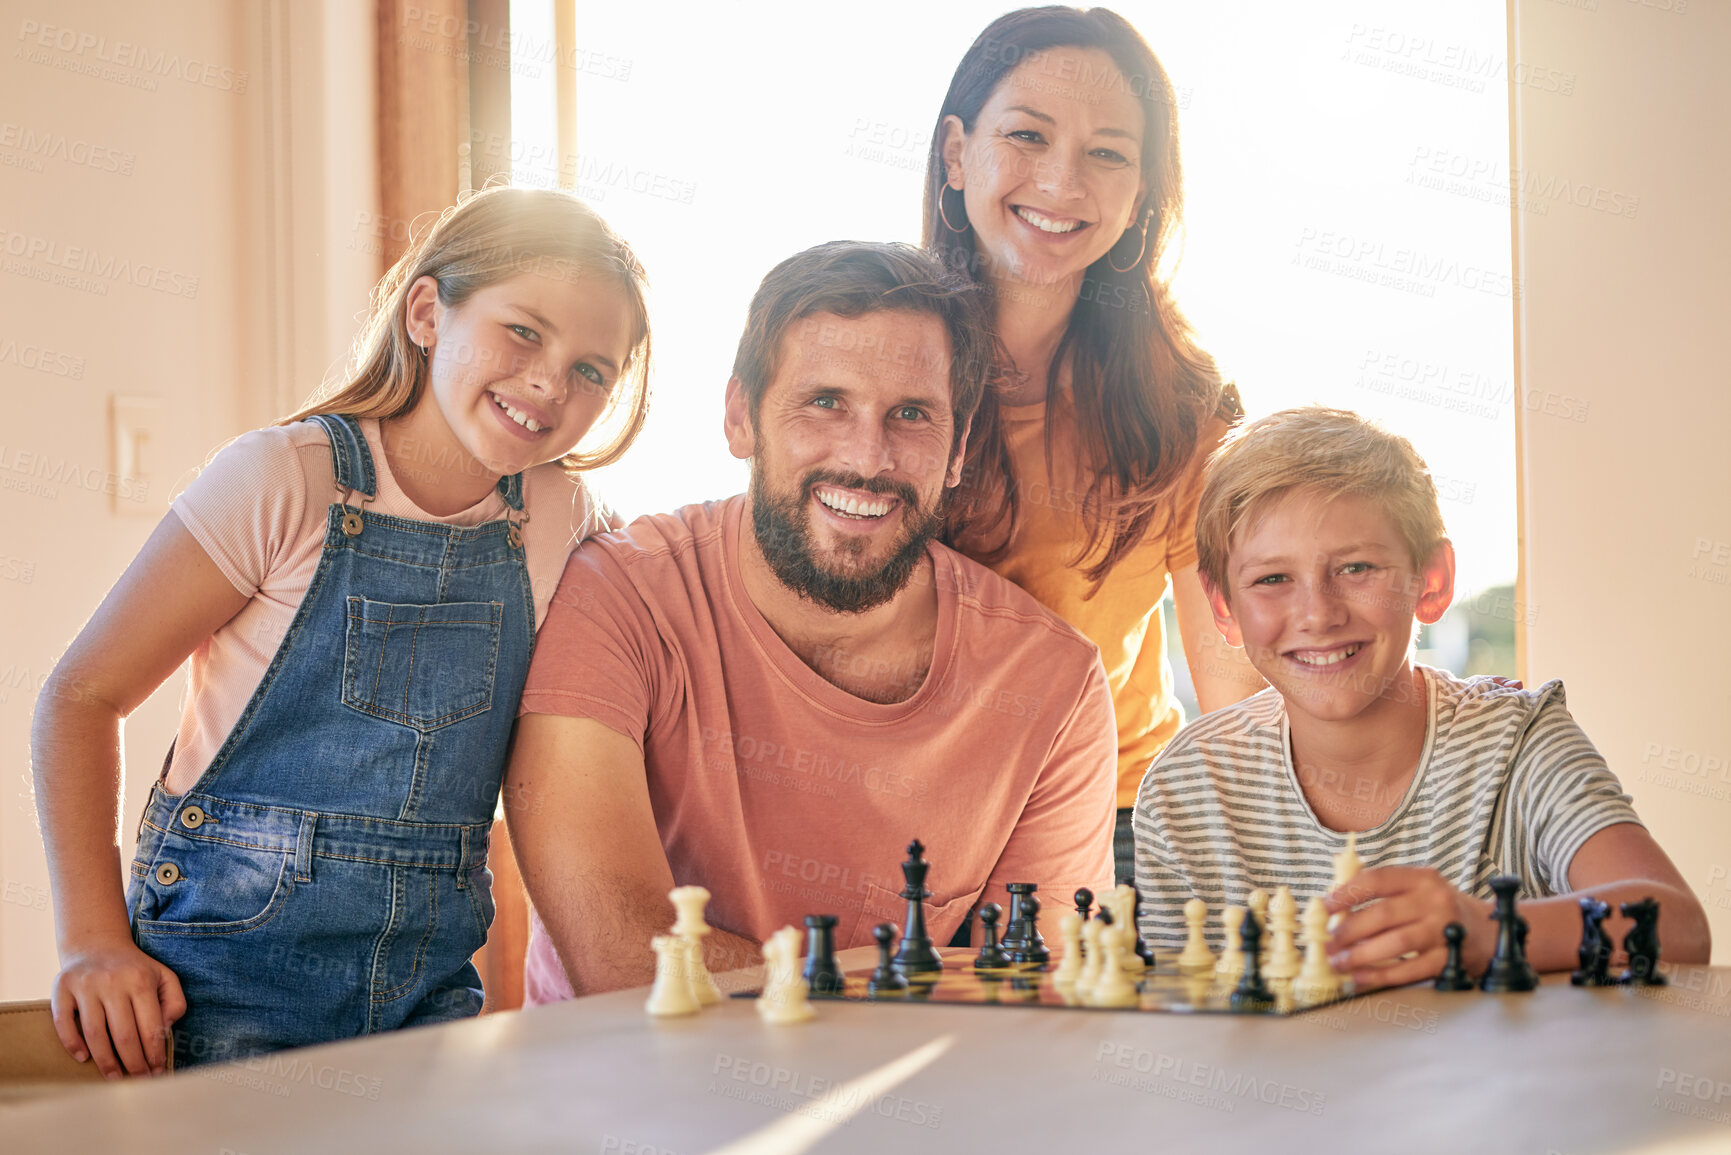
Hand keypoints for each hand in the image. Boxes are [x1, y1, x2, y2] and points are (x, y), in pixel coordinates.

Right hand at [51, 939, 186, 1077]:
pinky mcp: (62, 988)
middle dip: (133, 1063)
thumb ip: (174, 1002)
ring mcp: (86, 986)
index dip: (154, 1053)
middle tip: (138, 1081)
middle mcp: (113, 982)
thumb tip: (166, 1029)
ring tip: (114, 1078)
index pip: (150, 1026)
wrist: (97, 944)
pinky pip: (64, 1022)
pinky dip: (72, 1043)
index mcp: (141, 981)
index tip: (156, 1071)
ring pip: (95, 1033)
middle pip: (123, 1034)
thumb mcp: (164, 977)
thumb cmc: (135, 968)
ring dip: (105, 1061)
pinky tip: (83, 1058)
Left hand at [1324, 866, 1490, 990]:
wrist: (1487, 933)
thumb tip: (1334, 908)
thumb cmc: (1440, 910)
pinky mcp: (1449, 959)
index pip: (1378, 880)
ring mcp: (1444, 930)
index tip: (1324, 906)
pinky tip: (1361, 979)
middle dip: (1349, 930)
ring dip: (1361, 955)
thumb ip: (1383, 893)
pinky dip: (1382, 976)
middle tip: (1328, 943)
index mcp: (1422, 878)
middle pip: (1383, 914)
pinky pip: (1411, 970)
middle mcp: (1435, 901)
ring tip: (1339, 962)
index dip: (1347, 893)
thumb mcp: (1418, 890)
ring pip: (1396, 943)